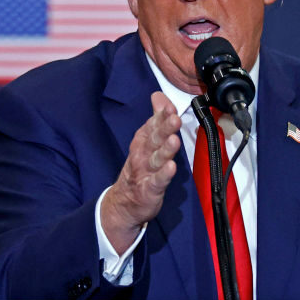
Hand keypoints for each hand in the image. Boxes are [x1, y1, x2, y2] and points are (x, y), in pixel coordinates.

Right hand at [101, 92, 181, 253]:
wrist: (124, 203)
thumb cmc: (140, 168)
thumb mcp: (147, 141)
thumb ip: (156, 119)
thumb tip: (159, 96)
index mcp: (143, 141)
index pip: (152, 125)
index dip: (161, 116)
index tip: (170, 107)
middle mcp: (142, 154)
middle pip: (154, 139)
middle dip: (164, 128)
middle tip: (174, 118)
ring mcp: (145, 172)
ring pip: (156, 159)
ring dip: (165, 149)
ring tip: (174, 140)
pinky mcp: (150, 189)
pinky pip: (157, 181)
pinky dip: (164, 174)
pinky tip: (171, 167)